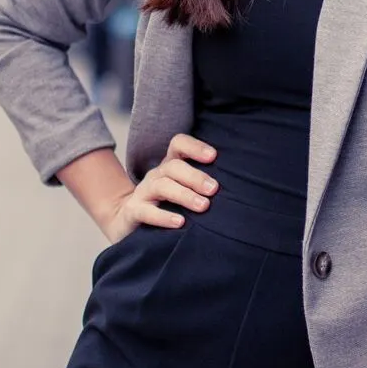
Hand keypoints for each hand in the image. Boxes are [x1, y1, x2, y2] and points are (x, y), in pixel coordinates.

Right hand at [98, 133, 217, 243]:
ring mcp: (143, 193)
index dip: (195, 147)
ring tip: (203, 206)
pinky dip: (164, 217)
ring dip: (184, 195)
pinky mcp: (133, 212)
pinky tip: (180, 222)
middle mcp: (156, 176)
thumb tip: (239, 188)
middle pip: (173, 166)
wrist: (127, 223)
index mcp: (170, 167)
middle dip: (195, 176)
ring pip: (162, 186)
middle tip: (214, 189)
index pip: (178, 145)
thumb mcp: (183, 191)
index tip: (213, 156)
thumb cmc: (166, 206)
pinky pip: (146, 212)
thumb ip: (203, 186)